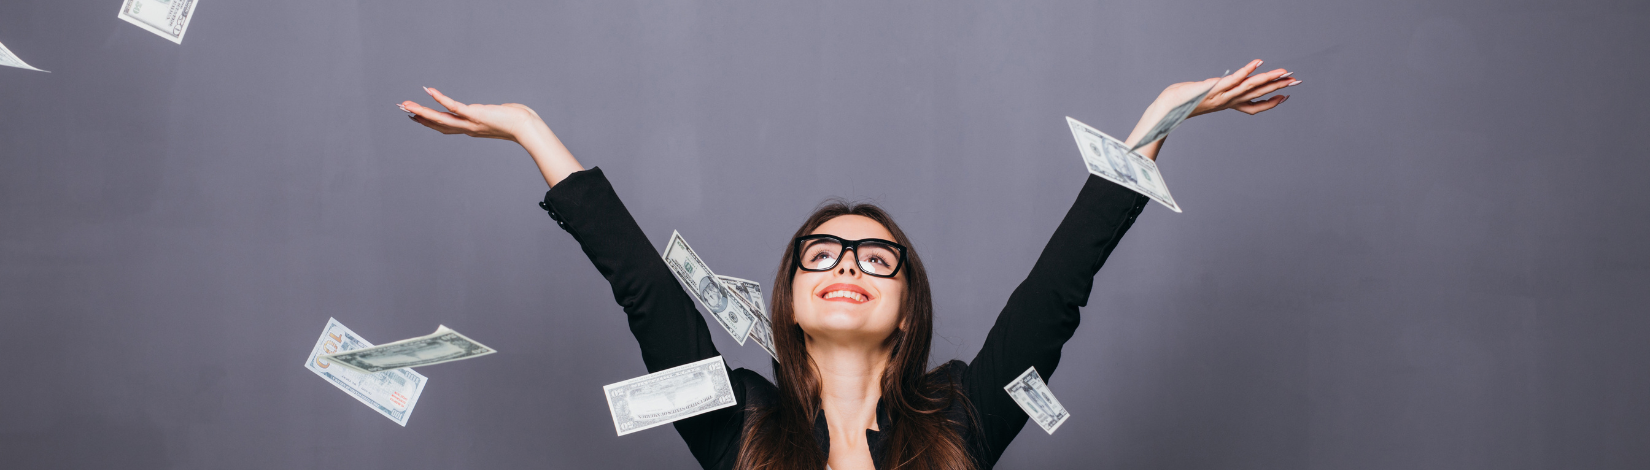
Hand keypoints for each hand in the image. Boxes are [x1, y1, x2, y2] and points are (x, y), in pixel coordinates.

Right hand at [399, 87, 584, 186]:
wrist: (527, 127)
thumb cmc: (519, 121)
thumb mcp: (501, 117)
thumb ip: (495, 114)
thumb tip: (500, 111)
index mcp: (472, 128)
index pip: (446, 126)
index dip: (430, 122)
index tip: (416, 116)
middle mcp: (468, 128)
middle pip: (438, 123)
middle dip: (420, 116)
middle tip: (403, 109)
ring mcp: (470, 122)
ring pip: (441, 118)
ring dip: (422, 111)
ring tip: (407, 104)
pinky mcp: (475, 115)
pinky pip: (454, 107)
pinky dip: (440, 99)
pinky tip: (429, 91)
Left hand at [1189, 58, 1298, 116]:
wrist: (1167, 108)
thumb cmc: (1182, 101)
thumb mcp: (1203, 98)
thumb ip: (1213, 93)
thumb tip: (1217, 86)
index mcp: (1227, 105)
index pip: (1254, 107)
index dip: (1270, 103)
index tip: (1285, 97)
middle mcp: (1228, 102)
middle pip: (1258, 95)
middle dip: (1278, 89)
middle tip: (1296, 82)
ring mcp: (1222, 96)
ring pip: (1250, 87)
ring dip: (1269, 80)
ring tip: (1284, 73)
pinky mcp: (1214, 88)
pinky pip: (1234, 79)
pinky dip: (1247, 70)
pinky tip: (1258, 63)